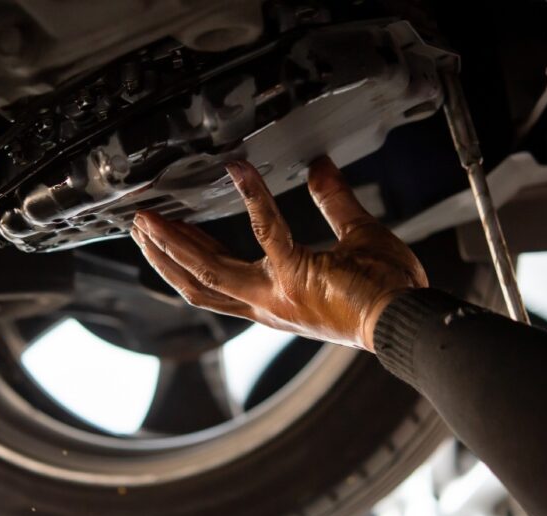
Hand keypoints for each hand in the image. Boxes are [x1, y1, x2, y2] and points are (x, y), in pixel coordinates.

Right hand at [130, 157, 427, 351]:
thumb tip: (319, 166)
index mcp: (274, 299)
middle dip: (165, 253)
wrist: (406, 319)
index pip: (217, 281)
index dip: (186, 258)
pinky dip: (251, 196)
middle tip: (140, 223)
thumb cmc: (386, 290)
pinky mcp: (294, 274)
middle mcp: (266, 303)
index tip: (168, 232)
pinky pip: (264, 230)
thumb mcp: (354, 236)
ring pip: (208, 270)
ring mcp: (276, 293)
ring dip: (175, 243)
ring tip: (149, 217)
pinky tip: (237, 169)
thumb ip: (332, 201)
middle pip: (198, 281)